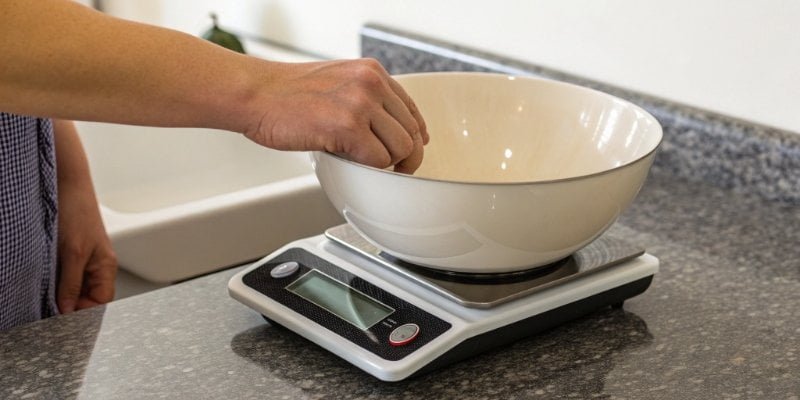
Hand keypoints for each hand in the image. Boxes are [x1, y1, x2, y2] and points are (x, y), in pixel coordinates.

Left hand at [53, 119, 116, 313]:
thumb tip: (64, 310)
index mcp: (105, 267)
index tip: (60, 324)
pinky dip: (53, 282)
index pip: (98, 303)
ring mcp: (81, 259)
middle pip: (85, 298)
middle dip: (68, 307)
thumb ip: (69, 284)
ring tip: (43, 298)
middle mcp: (95, 265)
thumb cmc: (77, 210)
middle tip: (46, 314)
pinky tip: (42, 283)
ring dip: (58, 294)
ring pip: (71, 288)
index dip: (81, 316)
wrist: (65, 182)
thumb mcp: (72, 252)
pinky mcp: (68, 251)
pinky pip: (62, 275)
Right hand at [244, 58, 428, 173]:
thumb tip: (388, 128)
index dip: (415, 135)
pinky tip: (351, 163)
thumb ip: (364, 99)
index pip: (411, 109)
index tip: (411, 149)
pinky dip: (368, 169)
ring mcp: (361, 104)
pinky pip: (378, 161)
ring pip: (401, 149)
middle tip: (390, 170)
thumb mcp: (336, 83)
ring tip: (367, 166)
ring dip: (386, 165)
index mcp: (371, 72)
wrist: (254, 94)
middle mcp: (371, 84)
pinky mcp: (348, 127)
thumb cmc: (285, 94)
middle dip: (405, 157)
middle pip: (412, 132)